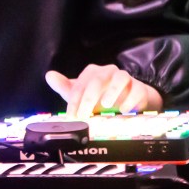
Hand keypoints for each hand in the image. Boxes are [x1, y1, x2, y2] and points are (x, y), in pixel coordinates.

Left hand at [45, 65, 162, 117]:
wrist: (129, 101)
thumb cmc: (102, 98)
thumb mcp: (81, 95)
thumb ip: (65, 87)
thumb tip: (49, 75)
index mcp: (92, 73)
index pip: (79, 85)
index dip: (74, 101)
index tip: (72, 116)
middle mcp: (108, 72)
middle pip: (97, 80)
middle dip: (88, 98)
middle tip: (84, 114)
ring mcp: (124, 78)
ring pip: (119, 78)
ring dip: (112, 91)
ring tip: (105, 105)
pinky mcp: (139, 87)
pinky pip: (136, 89)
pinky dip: (130, 99)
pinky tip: (123, 109)